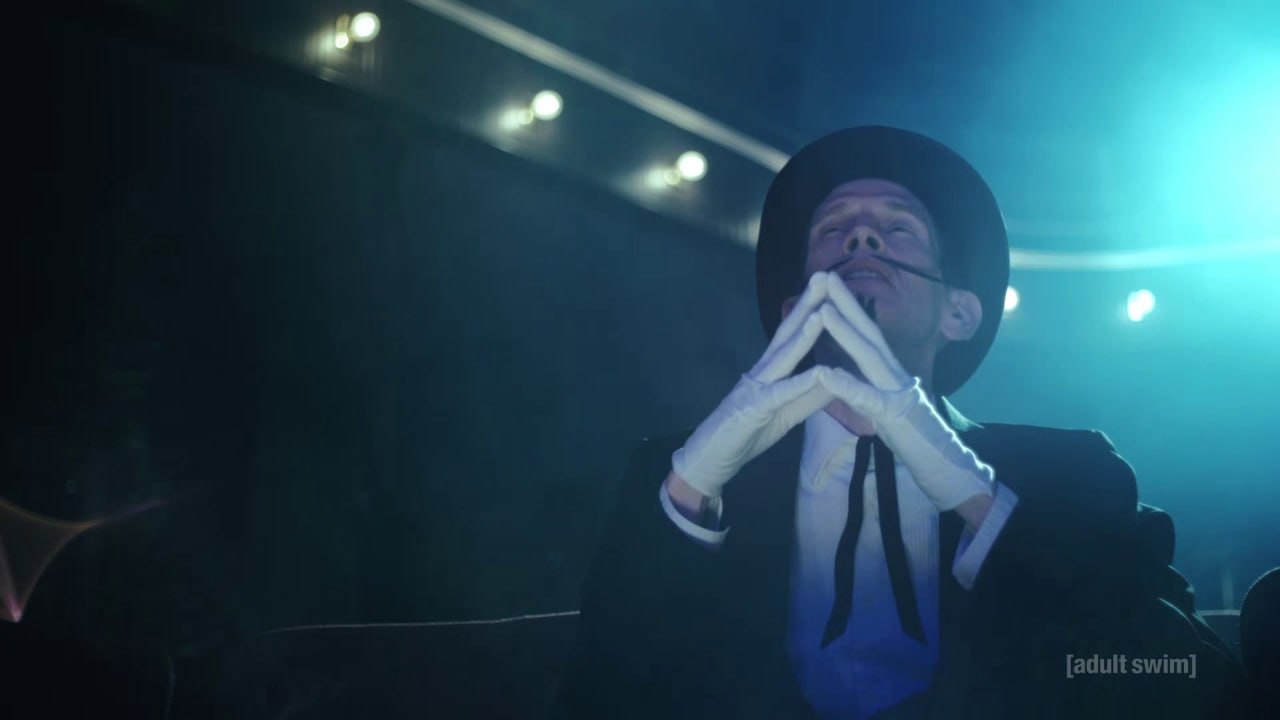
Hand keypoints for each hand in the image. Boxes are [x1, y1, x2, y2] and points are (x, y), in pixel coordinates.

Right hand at [671, 273, 835, 497]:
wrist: (711, 461)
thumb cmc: (746, 435)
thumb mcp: (785, 415)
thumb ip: (808, 397)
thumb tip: (835, 378)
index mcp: (771, 372)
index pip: (793, 336)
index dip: (812, 312)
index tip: (831, 289)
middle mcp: (761, 372)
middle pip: (786, 334)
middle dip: (806, 306)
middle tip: (824, 276)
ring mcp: (754, 388)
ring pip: (782, 357)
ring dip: (803, 334)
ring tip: (822, 310)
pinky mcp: (751, 410)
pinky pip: (778, 395)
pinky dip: (799, 383)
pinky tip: (818, 372)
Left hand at [817, 274, 993, 509]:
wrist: (946, 468)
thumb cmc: (915, 439)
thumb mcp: (890, 406)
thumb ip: (874, 385)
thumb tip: (860, 367)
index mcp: (891, 373)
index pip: (869, 334)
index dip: (849, 308)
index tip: (829, 284)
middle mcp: (896, 375)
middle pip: (869, 332)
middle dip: (846, 302)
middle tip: (824, 275)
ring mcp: (898, 394)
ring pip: (870, 357)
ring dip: (845, 332)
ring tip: (822, 310)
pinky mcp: (895, 418)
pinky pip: (868, 399)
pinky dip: (846, 384)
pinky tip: (825, 373)